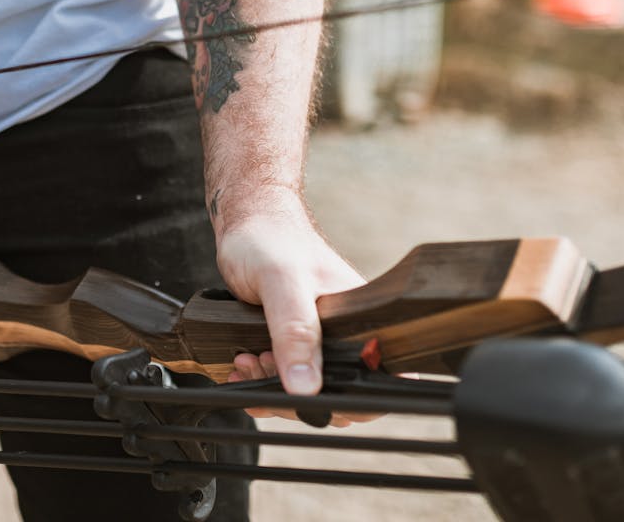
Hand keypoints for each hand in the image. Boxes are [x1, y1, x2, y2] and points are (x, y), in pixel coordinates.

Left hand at [215, 193, 374, 426]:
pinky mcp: (293, 342)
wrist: (245, 224)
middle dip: (296, 395)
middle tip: (262, 366)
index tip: (311, 400)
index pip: (381, 377)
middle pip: (337, 392)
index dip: (353, 400)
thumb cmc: (269, 240)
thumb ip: (296, 331)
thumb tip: (305, 386)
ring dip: (271, 387)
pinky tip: (243, 364)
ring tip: (247, 361)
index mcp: (363, 319)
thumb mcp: (282, 283)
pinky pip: (284, 377)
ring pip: (306, 390)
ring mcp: (319, 339)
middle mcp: (346, 333)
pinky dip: (260, 380)